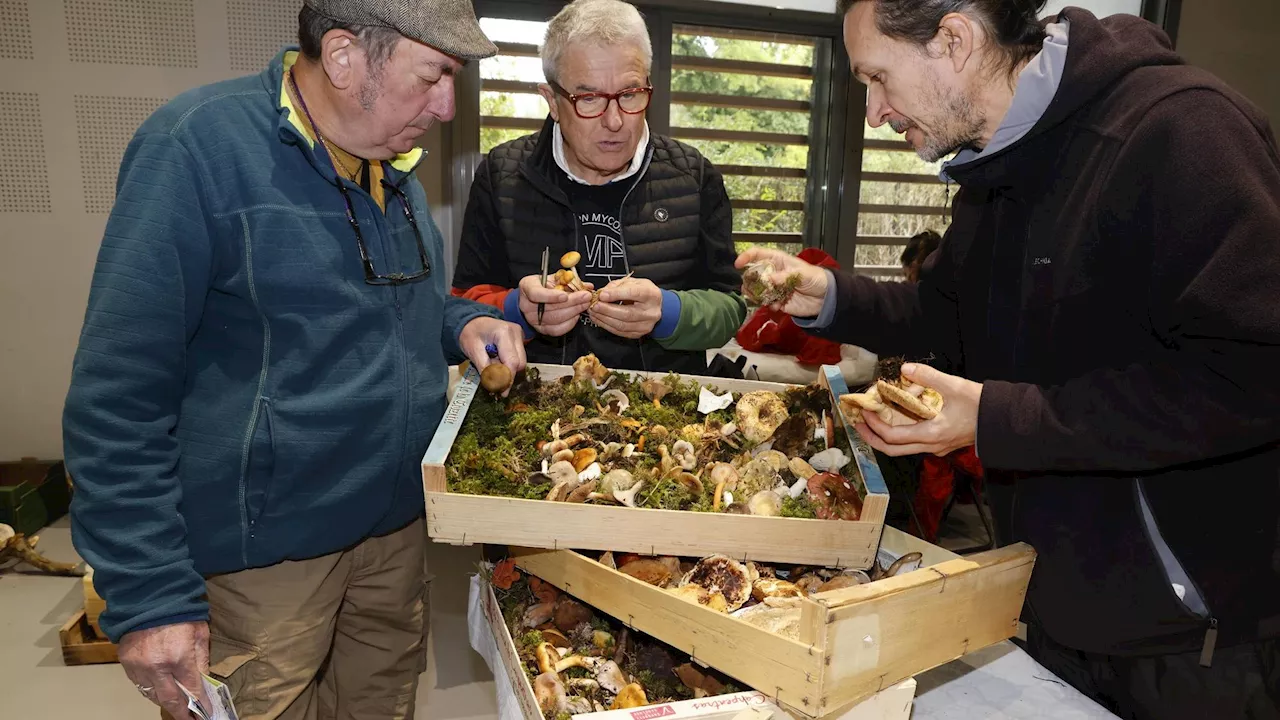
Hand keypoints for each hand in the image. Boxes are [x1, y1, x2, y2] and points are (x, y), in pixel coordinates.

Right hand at [118, 620, 210, 717]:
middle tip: (191, 719)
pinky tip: (160, 690)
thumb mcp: (200, 632)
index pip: (192, 690)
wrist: (147, 597)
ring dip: (165, 701)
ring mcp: (139, 667)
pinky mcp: (126, 663)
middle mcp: (157, 667)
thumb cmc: (178, 611)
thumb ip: (202, 659)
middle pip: (170, 700)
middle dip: (182, 712)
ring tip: (177, 706)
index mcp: (179, 657)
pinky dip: (150, 689)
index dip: (200, 704)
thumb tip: (205, 681)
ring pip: (152, 695)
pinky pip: (139, 684)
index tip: (206, 713)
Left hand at [459, 316, 526, 392]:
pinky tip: (498, 363)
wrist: (472, 321)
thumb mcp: (472, 350)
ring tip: (494, 369)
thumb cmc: (470, 333)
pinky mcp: (520, 340)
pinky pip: (518, 357)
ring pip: (521, 361)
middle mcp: (516, 332)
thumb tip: (495, 385)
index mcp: (504, 332)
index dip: (508, 378)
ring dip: (508, 370)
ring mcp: (520, 335)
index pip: (512, 361)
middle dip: (508, 376)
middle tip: (495, 384)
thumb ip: (484, 367)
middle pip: (520, 362)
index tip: (502, 392)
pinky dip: (509, 365)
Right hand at [517, 275, 592, 336]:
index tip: (565, 295)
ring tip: (584, 304)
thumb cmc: (543, 285)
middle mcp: (527, 305)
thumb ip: (569, 280)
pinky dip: (570, 323)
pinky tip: (576, 315)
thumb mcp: (553, 277)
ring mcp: (534, 319)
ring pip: (556, 319)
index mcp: (528, 287)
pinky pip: (557, 330)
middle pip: (550, 308)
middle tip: (586, 297)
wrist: (533, 298)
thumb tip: (587, 286)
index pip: (536, 294)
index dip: (552, 296)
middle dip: (572, 302)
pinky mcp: (541, 329)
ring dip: (574, 311)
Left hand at [588, 277, 663, 338]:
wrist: (654, 305)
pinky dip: (607, 326)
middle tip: (594, 305)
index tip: (602, 295)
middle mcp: (651, 311)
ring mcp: (646, 325)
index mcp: (651, 294)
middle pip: (627, 313)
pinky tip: (599, 319)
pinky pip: (620, 332)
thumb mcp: (632, 281)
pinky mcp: (639, 333)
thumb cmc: (643, 292)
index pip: (633, 294)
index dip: (616, 294)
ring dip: (604, 319)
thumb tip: (602, 293)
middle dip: (607, 310)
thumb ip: (617, 286)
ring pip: (622, 325)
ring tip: (594, 312)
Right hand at [734, 248, 829, 317]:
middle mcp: (772, 273)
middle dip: (748, 280)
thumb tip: (770, 279)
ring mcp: (774, 287)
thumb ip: (786, 276)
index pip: (758, 254)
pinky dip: (768, 305)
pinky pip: (766, 303)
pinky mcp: (777, 301)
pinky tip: (776, 305)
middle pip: (753, 274)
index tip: (738, 264)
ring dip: (755, 294)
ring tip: (759, 298)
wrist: (825, 298)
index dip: (746, 257)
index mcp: (777, 260)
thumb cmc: (816, 278)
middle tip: (748, 287)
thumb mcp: (802, 273)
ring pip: (756, 290)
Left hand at [855, 364, 982, 456]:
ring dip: (883, 436)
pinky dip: (898, 433)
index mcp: (932, 434)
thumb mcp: (955, 386)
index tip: (864, 410)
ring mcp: (937, 447)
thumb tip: (905, 367)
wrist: (1004, 421)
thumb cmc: (981, 405)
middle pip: (893, 450)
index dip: (874, 425)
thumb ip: (928, 376)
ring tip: (871, 420)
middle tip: (857, 422)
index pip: (893, 437)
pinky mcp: (941, 443)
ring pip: (902, 449)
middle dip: (871, 437)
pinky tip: (894, 418)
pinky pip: (913, 443)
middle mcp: (931, 446)